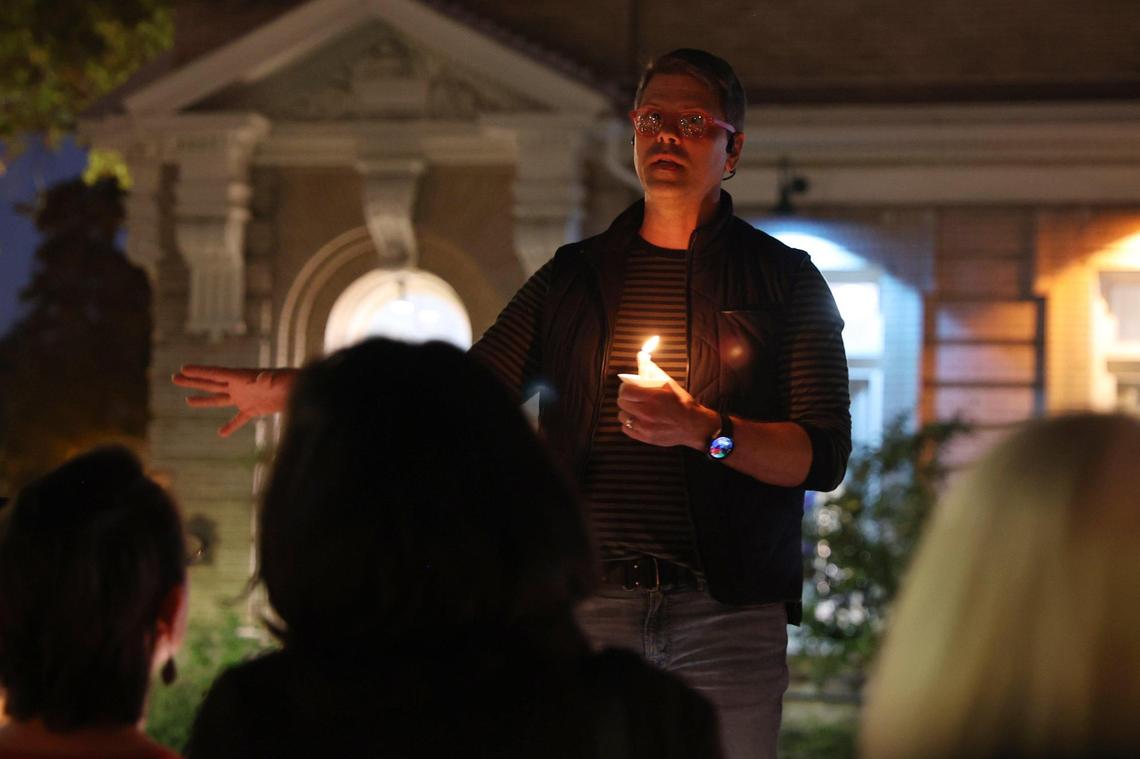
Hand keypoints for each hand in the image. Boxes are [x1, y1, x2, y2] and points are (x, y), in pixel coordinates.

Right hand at [171, 365, 295, 437]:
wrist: (301, 390)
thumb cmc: (292, 381)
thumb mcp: (280, 379)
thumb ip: (270, 379)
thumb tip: (264, 379)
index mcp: (242, 376)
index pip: (216, 373)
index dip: (199, 371)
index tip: (183, 368)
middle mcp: (240, 385)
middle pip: (212, 383)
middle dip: (193, 381)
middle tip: (174, 377)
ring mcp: (245, 397)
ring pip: (220, 399)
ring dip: (204, 400)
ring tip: (187, 401)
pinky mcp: (254, 408)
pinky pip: (239, 418)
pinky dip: (231, 426)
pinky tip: (221, 433)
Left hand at [616, 378, 717, 448]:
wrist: (694, 425)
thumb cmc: (682, 403)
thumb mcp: (669, 383)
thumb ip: (652, 370)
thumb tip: (641, 355)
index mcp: (653, 397)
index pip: (625, 390)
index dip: (625, 387)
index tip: (629, 388)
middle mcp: (647, 412)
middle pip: (622, 402)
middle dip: (626, 398)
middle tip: (632, 397)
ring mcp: (645, 427)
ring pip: (622, 416)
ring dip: (627, 411)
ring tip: (635, 409)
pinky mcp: (645, 438)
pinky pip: (626, 429)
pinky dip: (629, 424)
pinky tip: (637, 420)